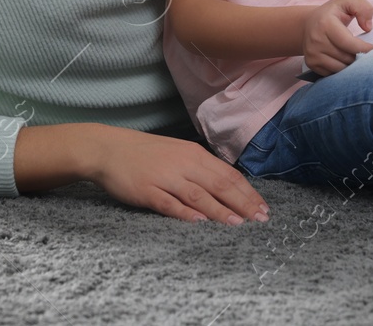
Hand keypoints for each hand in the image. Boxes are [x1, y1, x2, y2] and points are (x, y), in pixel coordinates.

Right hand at [89, 126, 269, 224]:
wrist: (108, 148)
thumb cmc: (145, 154)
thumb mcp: (177, 154)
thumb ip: (200, 169)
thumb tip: (227, 187)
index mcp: (194, 154)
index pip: (228, 174)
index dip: (248, 192)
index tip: (264, 208)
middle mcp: (183, 164)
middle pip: (219, 184)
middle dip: (242, 203)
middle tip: (260, 219)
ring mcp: (165, 177)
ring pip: (198, 195)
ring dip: (220, 210)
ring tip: (238, 223)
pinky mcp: (146, 190)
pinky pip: (169, 203)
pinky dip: (185, 213)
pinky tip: (199, 222)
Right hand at [303, 0, 372, 75]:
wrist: (308, 24)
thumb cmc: (333, 12)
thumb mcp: (349, 0)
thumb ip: (363, 8)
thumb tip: (368, 27)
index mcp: (325, 23)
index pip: (349, 43)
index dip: (365, 49)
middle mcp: (316, 40)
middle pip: (347, 58)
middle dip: (359, 56)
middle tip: (366, 52)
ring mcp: (312, 54)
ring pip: (341, 69)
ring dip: (351, 64)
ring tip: (355, 55)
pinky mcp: (311, 64)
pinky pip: (333, 74)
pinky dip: (342, 70)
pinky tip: (344, 60)